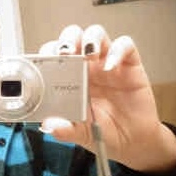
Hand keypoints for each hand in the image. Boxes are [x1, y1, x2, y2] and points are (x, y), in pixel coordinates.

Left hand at [39, 24, 175, 172]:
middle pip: (73, 36)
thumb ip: (65, 130)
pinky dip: (118, 51)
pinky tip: (111, 67)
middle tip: (65, 52)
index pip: (53, 54)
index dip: (48, 52)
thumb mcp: (80, 133)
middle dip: (67, 39)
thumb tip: (48, 125)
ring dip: (90, 39)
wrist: (132, 142)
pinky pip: (126, 46)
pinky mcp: (130, 65)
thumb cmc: (103, 132)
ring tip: (88, 55)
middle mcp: (86, 66)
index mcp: (68, 78)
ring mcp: (107, 62)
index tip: (44, 61)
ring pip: (97, 34)